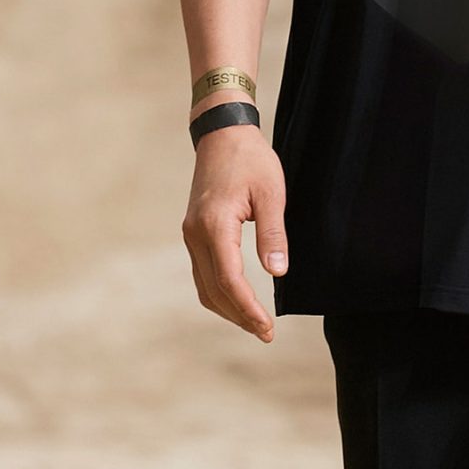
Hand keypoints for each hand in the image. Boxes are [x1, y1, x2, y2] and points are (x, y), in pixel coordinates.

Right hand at [181, 124, 288, 342]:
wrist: (222, 134)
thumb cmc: (251, 160)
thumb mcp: (271, 193)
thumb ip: (273, 233)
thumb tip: (277, 273)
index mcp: (215, 225)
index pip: (230, 280)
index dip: (249, 308)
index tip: (267, 328)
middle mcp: (195, 234)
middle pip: (214, 290)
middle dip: (239, 316)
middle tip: (266, 334)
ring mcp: (191, 234)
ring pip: (204, 286)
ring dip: (228, 309)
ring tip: (254, 324)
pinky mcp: (193, 233)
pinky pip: (202, 273)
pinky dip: (219, 293)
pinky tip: (238, 301)